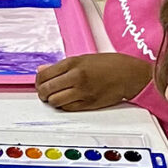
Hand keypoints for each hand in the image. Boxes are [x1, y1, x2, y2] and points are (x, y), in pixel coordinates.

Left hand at [35, 53, 153, 110]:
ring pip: (54, 101)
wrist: (129, 74)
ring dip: (52, 100)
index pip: (44, 74)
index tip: (40, 82)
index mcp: (73, 63)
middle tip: (45, 92)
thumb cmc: (109, 64)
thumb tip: (42, 70)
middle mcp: (76, 77)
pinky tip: (67, 100)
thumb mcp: (83, 59)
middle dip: (42, 92)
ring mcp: (82, 92)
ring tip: (55, 97)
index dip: (38, 80)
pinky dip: (63, 105)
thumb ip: (61, 66)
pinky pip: (67, 108)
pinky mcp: (88, 104)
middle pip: (46, 89)